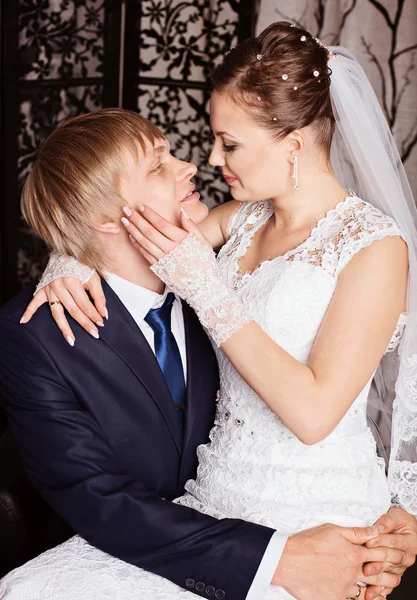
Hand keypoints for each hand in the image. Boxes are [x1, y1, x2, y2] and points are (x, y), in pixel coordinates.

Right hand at [20, 273, 106, 344]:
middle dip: (85, 323)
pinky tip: (23, 321)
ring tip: (71, 340)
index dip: (94, 315)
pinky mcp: (42, 289)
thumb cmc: (81, 267)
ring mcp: (49, 289)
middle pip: (73, 310)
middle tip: (94, 334)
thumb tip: (104, 314)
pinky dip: (28, 311)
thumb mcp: (93, 278)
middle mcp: (59, 287)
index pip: (85, 304)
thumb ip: (99, 296)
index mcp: (73, 282)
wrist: (66, 254)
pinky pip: (34, 302)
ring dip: (64, 327)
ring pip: (57, 313)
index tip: (101, 324)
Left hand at [121, 204, 209, 264]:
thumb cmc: (205, 263)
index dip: (150, 214)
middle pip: (150, 232)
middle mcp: (171, 249)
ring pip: (144, 242)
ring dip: (133, 230)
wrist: (203, 286)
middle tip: (126, 209)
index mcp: (182, 241)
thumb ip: (192, 226)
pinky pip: (145, 255)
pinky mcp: (159, 269)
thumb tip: (182, 211)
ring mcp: (164, 260)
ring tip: (124, 221)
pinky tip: (130, 237)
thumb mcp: (204, 242)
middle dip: (137, 219)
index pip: (162, 224)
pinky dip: (137, 245)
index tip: (141, 206)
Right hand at [273, 523, 403, 599]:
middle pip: (378, 575)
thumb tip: (375, 531)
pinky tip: (358, 597)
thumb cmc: (307, 542)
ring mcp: (344, 587)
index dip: (391, 554)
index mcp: (353, 553)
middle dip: (389, 576)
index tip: (397, 555)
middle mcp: (352, 571)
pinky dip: (356, 599)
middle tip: (393, 577)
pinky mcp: (334, 598)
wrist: (287, 560)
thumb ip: (356, 532)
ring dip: (373, 590)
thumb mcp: (332, 530)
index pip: (380, 553)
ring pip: (366, 592)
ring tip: (376, 590)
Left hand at [362, 507, 416, 599]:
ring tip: (365, 580)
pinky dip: (379, 590)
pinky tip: (370, 594)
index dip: (381, 541)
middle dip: (377, 563)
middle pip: (391, 560)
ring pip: (388, 573)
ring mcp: (400, 568)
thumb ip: (387, 521)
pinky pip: (388, 585)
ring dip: (377, 578)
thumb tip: (376, 528)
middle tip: (365, 566)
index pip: (394, 542)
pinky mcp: (394, 575)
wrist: (400, 528)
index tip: (368, 542)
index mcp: (411, 542)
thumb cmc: (397, 520)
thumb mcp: (396, 515)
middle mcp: (407, 557)